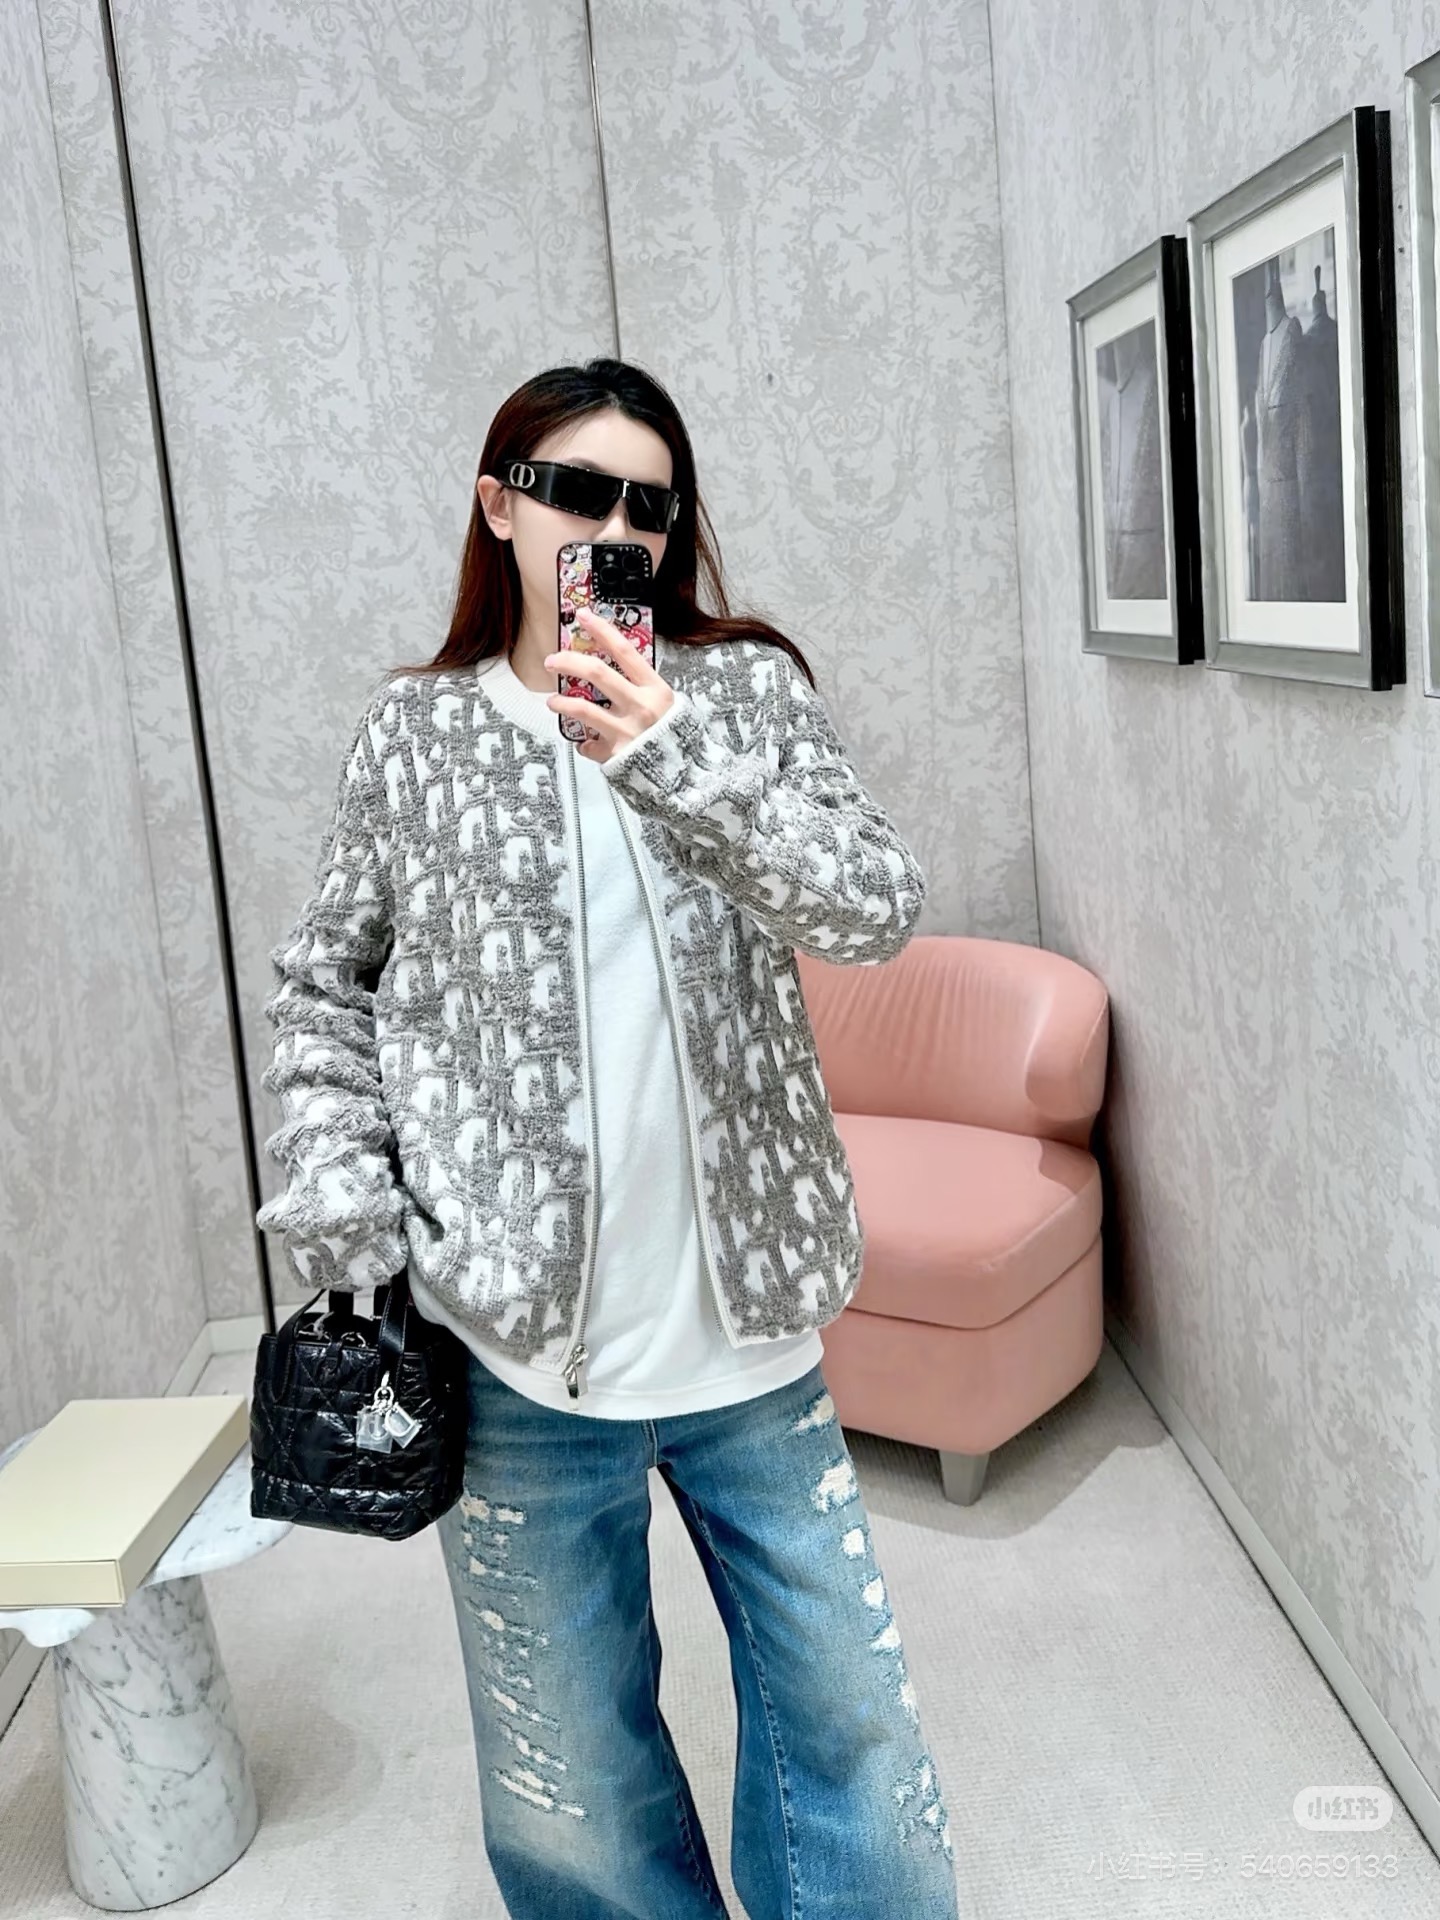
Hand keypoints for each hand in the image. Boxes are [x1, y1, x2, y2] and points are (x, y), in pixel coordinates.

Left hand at [544, 607, 675, 763]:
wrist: (684, 776)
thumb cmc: (674, 737)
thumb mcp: (667, 705)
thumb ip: (643, 689)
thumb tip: (614, 670)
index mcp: (655, 689)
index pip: (624, 651)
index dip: (601, 630)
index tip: (583, 616)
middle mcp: (641, 707)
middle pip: (597, 673)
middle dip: (568, 662)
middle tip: (552, 661)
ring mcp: (627, 731)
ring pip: (582, 708)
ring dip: (562, 702)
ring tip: (553, 702)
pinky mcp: (616, 754)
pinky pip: (589, 746)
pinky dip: (584, 745)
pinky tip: (585, 744)